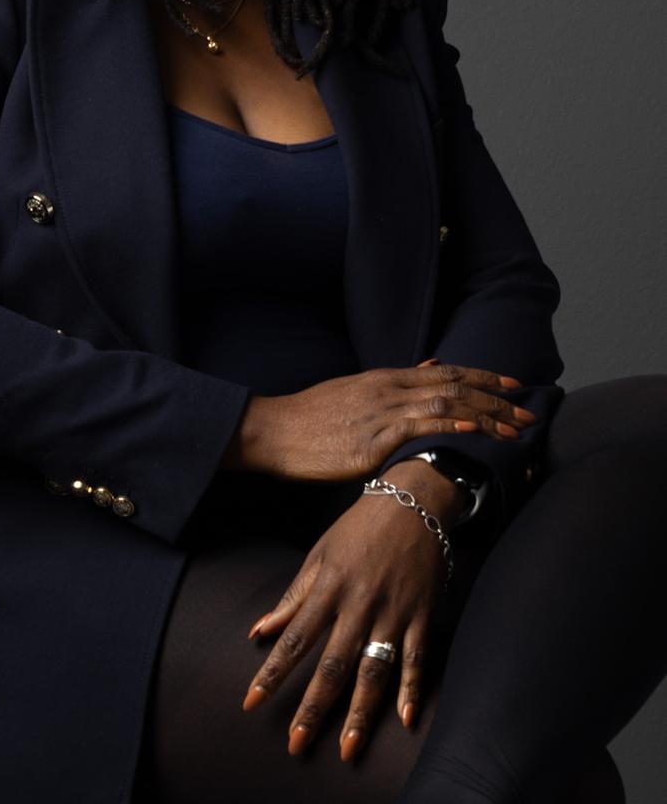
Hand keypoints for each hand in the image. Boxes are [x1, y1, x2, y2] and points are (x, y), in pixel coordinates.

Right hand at [240, 358, 531, 481]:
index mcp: (388, 378)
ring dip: (485, 417)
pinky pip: (417, 427)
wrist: (274, 430)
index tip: (516, 385)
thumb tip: (433, 365)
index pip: (449, 372)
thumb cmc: (312, 417)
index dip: (486, 377)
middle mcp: (390, 388)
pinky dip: (448, 424)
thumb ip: (397, 381)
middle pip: (456, 386)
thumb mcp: (356, 390)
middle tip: (530, 413)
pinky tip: (471, 429)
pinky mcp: (372, 438)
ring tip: (515, 430)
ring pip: (445, 405)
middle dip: (497, 400)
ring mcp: (382, 412)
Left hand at [241, 467, 450, 760]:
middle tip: (295, 745)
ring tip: (346, 749)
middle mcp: (358, 605)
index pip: (294, 639)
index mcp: (328, 589)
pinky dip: (411, 688)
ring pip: (373, 670)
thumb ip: (293, 597)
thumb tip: (259, 631)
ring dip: (359, 713)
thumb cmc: (359, 528)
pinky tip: (404, 719)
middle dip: (312, 708)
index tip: (252, 702)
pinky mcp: (422, 614)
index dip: (272, 673)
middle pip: (332, 665)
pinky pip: (416, 657)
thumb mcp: (319, 555)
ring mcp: (393, 612)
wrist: (414, 500)